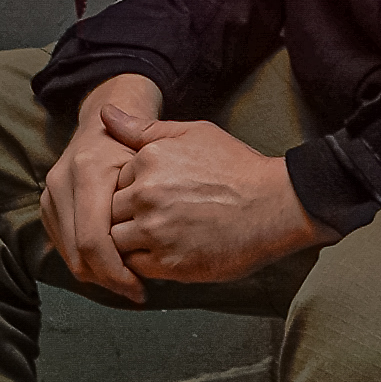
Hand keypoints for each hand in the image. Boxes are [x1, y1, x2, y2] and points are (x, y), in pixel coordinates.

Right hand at [44, 75, 166, 301]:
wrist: (104, 122)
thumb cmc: (138, 142)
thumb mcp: (152, 159)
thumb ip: (152, 197)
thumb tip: (154, 247)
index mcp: (88, 171)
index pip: (93, 240)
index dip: (115, 272)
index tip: (140, 288)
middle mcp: (61, 182)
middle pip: (78, 253)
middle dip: (107, 279)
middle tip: (135, 292)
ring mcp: (50, 194)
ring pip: (69, 254)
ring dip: (97, 275)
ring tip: (126, 282)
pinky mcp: (47, 205)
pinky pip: (64, 247)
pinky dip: (87, 262)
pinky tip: (111, 266)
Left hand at [47, 92, 318, 302]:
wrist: (276, 205)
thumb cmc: (238, 167)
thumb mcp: (193, 133)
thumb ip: (143, 128)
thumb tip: (105, 114)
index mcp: (148, 161)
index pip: (112, 182)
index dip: (129, 192)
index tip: (152, 197)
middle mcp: (146, 196)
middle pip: (109, 213)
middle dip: (124, 218)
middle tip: (154, 219)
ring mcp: (156, 231)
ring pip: (117, 242)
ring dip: (131, 242)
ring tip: (160, 237)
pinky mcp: (170, 264)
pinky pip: (136, 267)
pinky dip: (145, 263)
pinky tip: (168, 252)